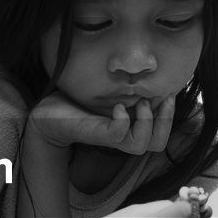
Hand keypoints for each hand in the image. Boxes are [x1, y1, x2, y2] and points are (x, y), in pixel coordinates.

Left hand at [28, 92, 175, 154]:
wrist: (47, 114)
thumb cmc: (77, 102)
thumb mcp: (109, 91)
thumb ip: (128, 89)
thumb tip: (149, 71)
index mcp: (129, 127)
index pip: (161, 134)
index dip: (170, 117)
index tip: (169, 93)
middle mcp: (122, 136)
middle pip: (158, 144)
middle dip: (166, 121)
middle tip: (163, 98)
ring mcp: (109, 137)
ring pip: (142, 146)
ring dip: (147, 122)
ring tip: (138, 103)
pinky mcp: (96, 135)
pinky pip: (118, 136)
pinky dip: (123, 121)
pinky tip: (117, 106)